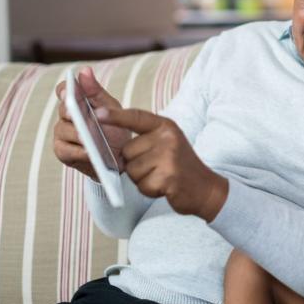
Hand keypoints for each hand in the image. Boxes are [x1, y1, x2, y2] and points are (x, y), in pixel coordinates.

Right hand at [53, 67, 129, 180]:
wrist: (122, 158)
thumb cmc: (115, 130)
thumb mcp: (111, 108)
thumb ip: (96, 91)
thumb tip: (85, 70)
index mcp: (78, 102)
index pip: (64, 90)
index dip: (65, 89)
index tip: (69, 91)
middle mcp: (67, 116)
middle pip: (64, 109)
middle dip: (72, 112)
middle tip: (76, 113)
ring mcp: (63, 134)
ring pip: (63, 129)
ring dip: (76, 134)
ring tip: (87, 138)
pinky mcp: (63, 152)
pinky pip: (65, 150)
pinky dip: (77, 151)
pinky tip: (88, 151)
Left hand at [95, 107, 228, 221]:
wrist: (205, 188)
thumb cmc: (179, 166)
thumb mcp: (167, 142)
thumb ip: (144, 137)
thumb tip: (113, 140)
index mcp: (166, 127)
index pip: (136, 117)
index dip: (116, 116)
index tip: (98, 113)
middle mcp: (168, 138)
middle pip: (128, 151)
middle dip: (135, 164)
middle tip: (156, 167)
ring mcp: (169, 157)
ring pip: (132, 170)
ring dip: (142, 179)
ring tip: (161, 176)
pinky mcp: (169, 177)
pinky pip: (142, 185)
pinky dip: (150, 190)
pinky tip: (164, 186)